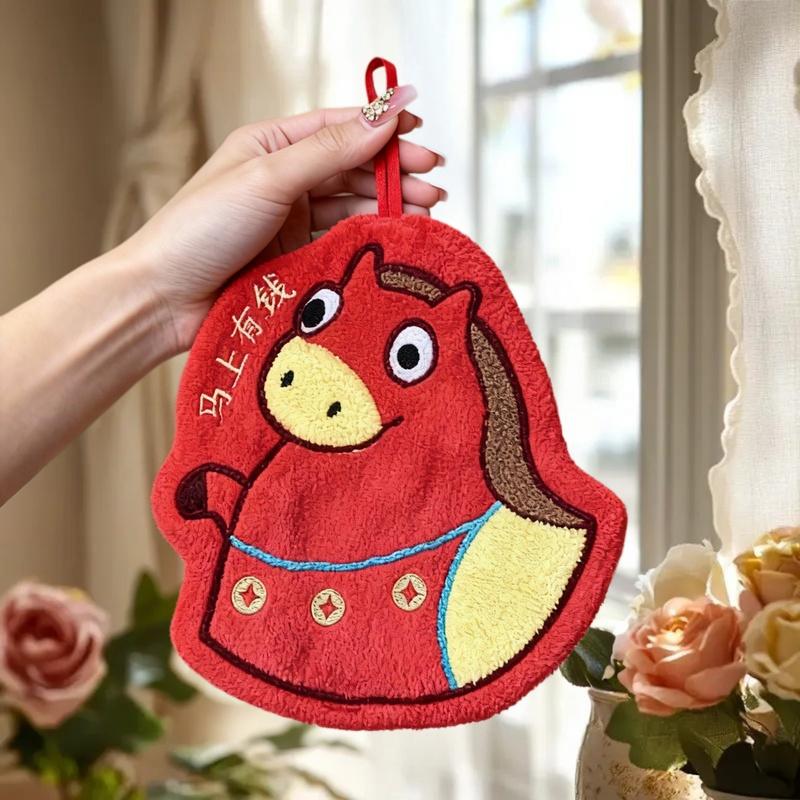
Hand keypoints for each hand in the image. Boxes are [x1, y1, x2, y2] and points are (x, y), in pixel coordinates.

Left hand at [124, 90, 442, 352]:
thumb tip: (383, 117)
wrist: (165, 299)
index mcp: (272, 146)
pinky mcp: (298, 259)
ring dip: (390, 206)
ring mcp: (293, 222)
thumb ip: (329, 151)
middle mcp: (286, 180)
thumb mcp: (268, 178)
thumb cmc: (200, 229)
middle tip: (434, 182)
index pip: (339, 128)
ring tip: (427, 211)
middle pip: (354, 168)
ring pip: (354, 206)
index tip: (420, 130)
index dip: (381, 127)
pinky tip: (396, 237)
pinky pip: (344, 241)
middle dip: (395, 173)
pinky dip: (371, 237)